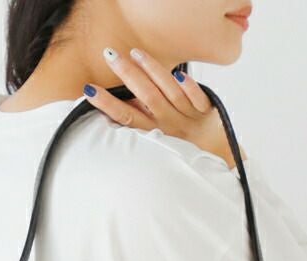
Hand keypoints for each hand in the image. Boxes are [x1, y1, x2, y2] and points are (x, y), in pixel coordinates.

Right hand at [83, 47, 246, 168]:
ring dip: (152, 71)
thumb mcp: (156, 142)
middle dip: (127, 75)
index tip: (90, 90)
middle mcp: (168, 124)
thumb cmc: (181, 150)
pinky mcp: (207, 110)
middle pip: (146, 97)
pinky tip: (180, 74)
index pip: (126, 117)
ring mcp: (188, 116)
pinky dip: (190, 87)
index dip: (107, 104)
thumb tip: (114, 111)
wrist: (216, 160)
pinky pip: (198, 98)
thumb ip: (140, 124)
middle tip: (110, 56)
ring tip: (135, 53)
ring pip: (169, 92)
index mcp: (154, 133)